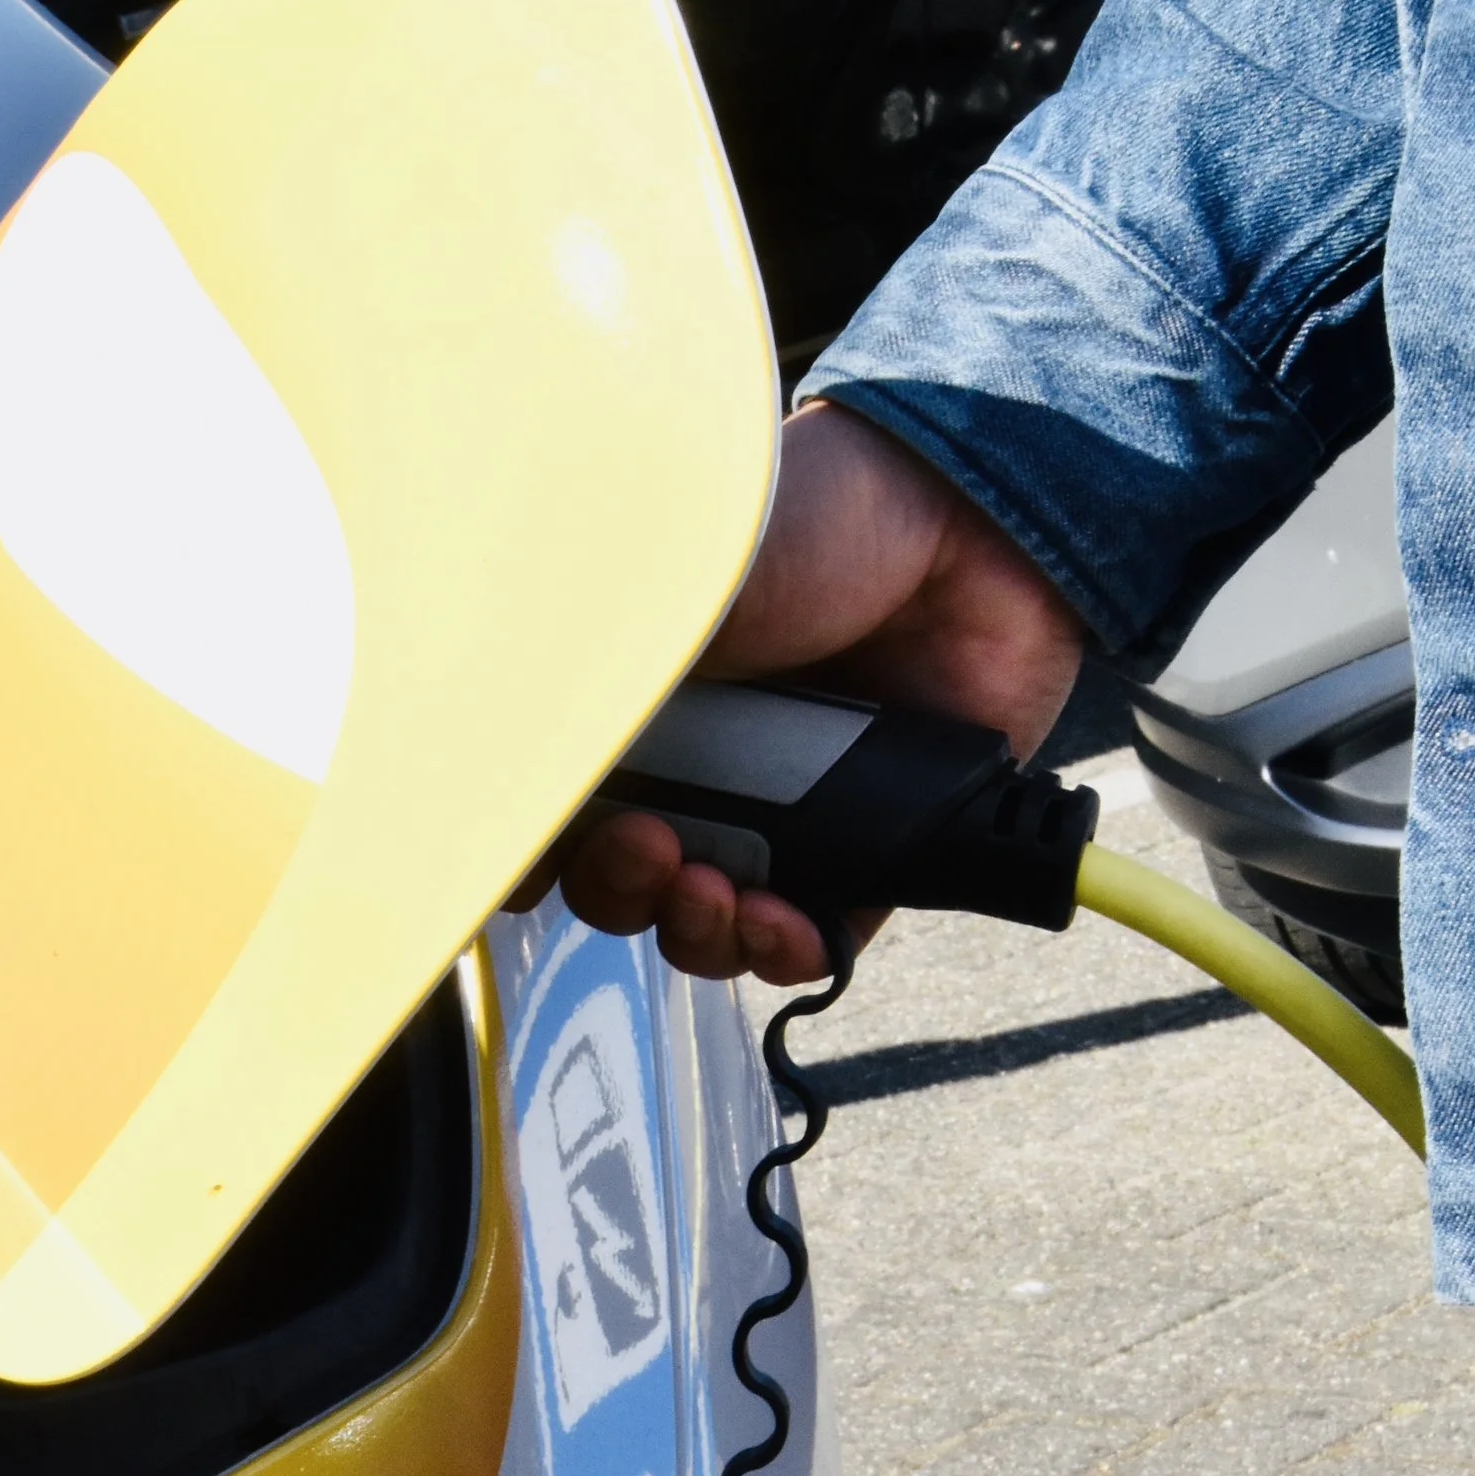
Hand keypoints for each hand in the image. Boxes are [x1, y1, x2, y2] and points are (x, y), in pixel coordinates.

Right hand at [523, 401, 1087, 983]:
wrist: (967, 528)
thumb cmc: (811, 527)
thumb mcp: (671, 592)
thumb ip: (589, 679)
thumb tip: (507, 750)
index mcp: (634, 701)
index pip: (554, 803)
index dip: (531, 847)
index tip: (523, 860)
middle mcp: (696, 765)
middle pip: (619, 879)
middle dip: (617, 888)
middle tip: (645, 850)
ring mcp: (784, 813)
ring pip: (706, 923)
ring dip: (696, 930)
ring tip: (718, 891)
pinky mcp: (872, 848)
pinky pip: (814, 937)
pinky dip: (790, 948)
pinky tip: (783, 923)